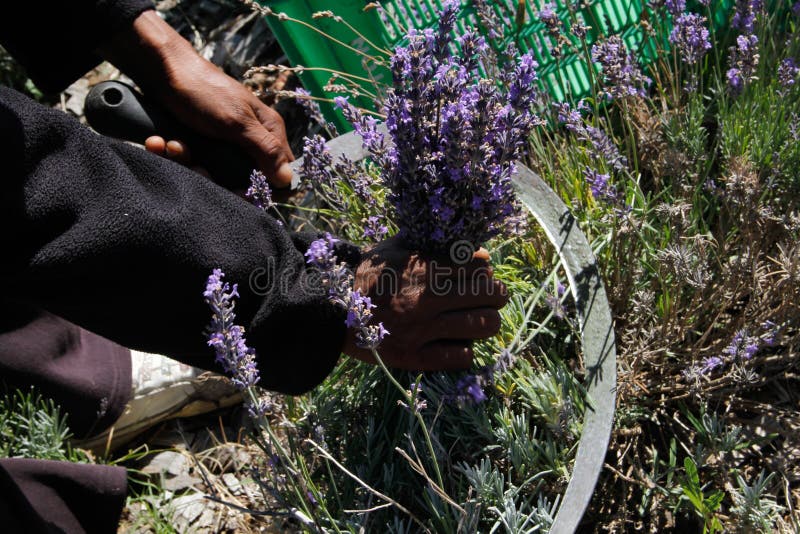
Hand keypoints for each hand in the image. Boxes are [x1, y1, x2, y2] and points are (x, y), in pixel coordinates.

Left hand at [100, 10, 293, 186]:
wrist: (162, 70)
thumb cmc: (204, 92)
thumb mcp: (237, 122)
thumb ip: (266, 150)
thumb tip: (288, 179)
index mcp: (269, 132)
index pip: (282, 172)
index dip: (264, 188)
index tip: (239, 192)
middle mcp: (252, 139)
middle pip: (245, 179)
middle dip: (217, 179)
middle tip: (198, 167)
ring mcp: (226, 143)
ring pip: (215, 173)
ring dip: (189, 164)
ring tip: (174, 146)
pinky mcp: (203, 144)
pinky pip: (194, 161)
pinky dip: (176, 154)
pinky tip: (162, 142)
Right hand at [343, 237, 508, 370]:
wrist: (334, 313)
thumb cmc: (370, 277)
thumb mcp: (394, 248)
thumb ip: (429, 243)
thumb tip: (467, 242)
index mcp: (424, 268)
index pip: (481, 264)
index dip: (486, 268)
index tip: (482, 273)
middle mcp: (427, 298)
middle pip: (490, 294)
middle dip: (496, 294)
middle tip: (492, 297)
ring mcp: (422, 329)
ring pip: (483, 325)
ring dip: (488, 322)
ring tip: (483, 320)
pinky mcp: (415, 357)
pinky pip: (461, 357)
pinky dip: (466, 350)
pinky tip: (460, 343)